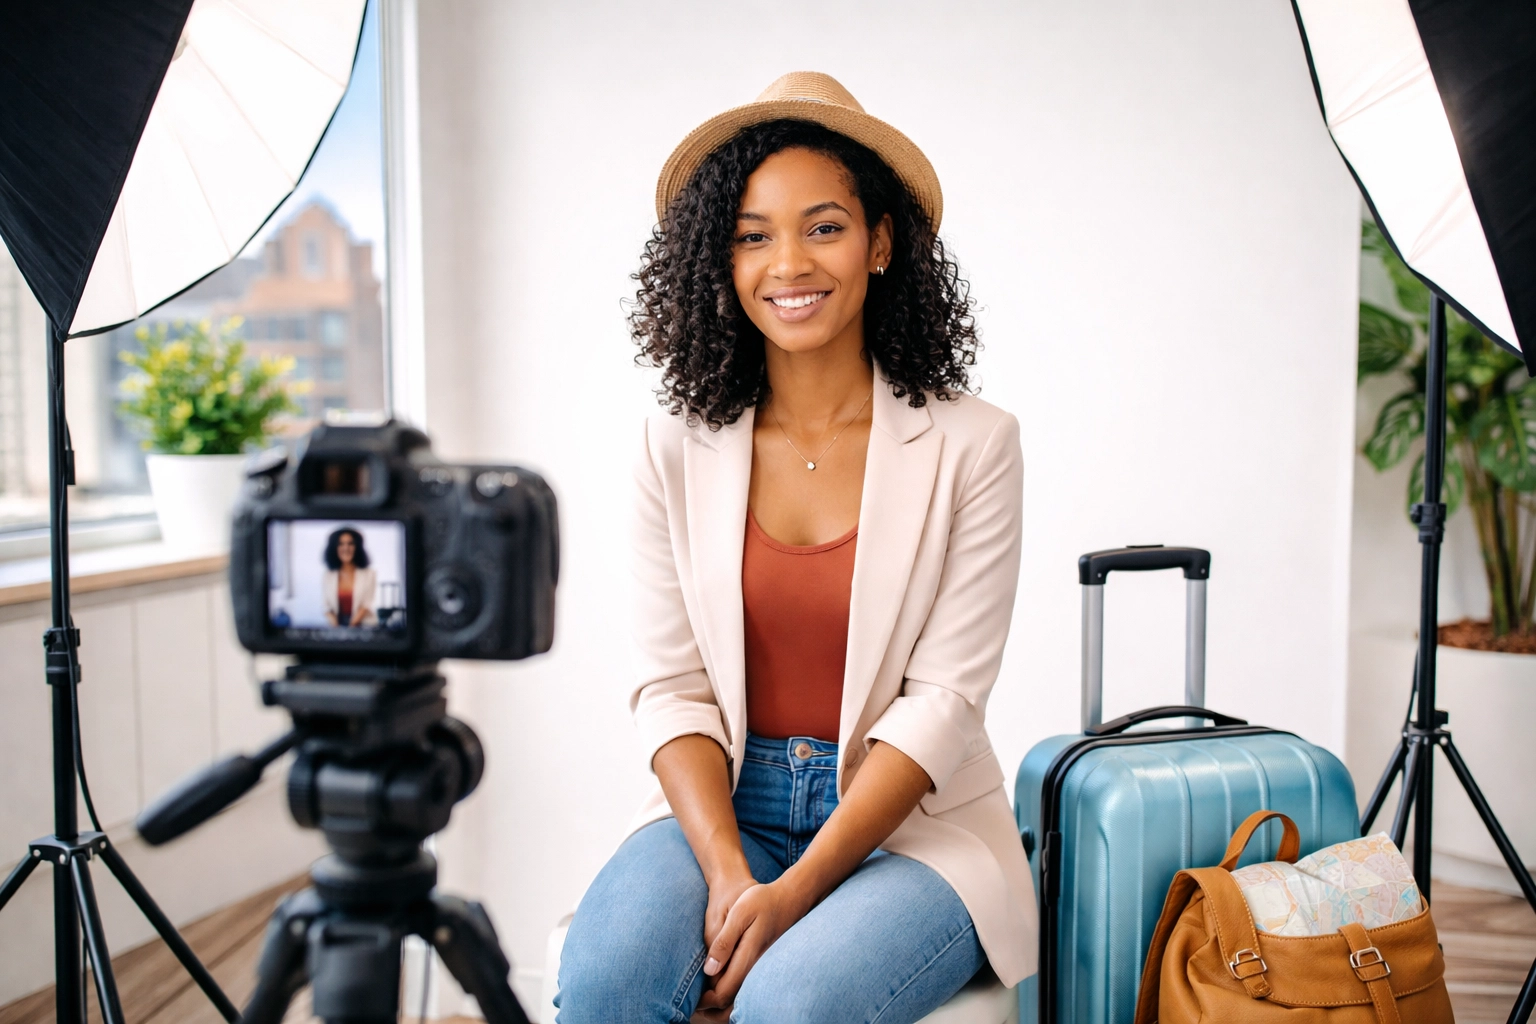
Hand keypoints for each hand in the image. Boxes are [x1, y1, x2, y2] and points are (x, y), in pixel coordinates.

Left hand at [695, 880, 807, 1010]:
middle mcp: (756, 970)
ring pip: (738, 999)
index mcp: (748, 958)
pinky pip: (745, 989)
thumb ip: (725, 941)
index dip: (704, 1000)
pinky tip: (718, 982)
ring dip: (719, 1003)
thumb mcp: (740, 913)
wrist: (788, 900)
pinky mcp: (762, 967)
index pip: (723, 994)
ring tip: (703, 995)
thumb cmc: (762, 901)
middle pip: (730, 1004)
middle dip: (710, 1007)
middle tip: (694, 1001)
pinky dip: (730, 993)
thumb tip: (710, 970)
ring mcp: (761, 970)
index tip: (691, 997)